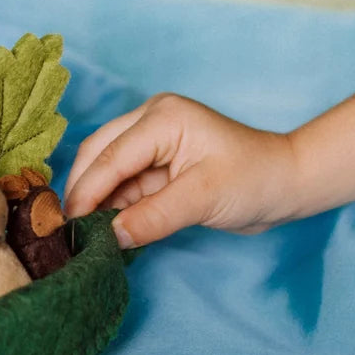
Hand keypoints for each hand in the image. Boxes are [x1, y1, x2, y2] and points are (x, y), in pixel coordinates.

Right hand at [62, 93, 298, 248]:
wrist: (287, 184)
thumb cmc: (255, 180)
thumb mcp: (203, 199)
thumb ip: (153, 217)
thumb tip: (110, 237)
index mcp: (162, 117)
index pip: (110, 155)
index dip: (86, 192)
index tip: (68, 226)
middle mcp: (150, 120)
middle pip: (98, 154)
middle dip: (82, 191)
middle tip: (67, 230)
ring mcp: (152, 140)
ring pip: (107, 170)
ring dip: (96, 200)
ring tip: (82, 234)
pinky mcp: (157, 163)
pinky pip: (124, 183)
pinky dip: (113, 205)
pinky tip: (105, 229)